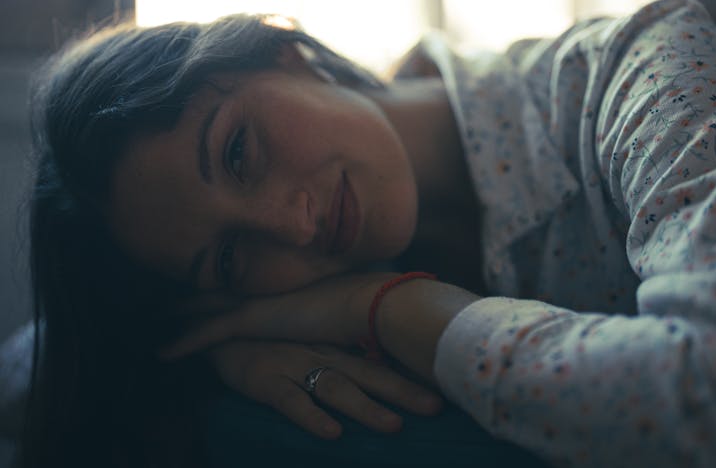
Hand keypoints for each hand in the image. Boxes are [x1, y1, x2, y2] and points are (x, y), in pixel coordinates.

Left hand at [164, 272, 478, 382]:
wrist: (374, 304)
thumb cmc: (372, 307)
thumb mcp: (351, 307)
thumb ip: (342, 310)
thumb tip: (355, 313)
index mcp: (290, 286)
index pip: (251, 281)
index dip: (229, 281)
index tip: (211, 280)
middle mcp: (270, 289)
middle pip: (222, 287)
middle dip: (195, 289)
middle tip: (167, 290)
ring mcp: (260, 302)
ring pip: (206, 305)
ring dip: (179, 311)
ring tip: (154, 313)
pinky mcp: (254, 321)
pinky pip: (207, 334)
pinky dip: (184, 342)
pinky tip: (162, 354)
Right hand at [208, 340, 441, 438]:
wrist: (221, 331)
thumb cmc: (271, 342)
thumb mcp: (310, 347)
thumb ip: (341, 360)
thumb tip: (378, 378)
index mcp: (336, 349)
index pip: (380, 363)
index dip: (411, 376)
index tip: (444, 388)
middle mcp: (322, 355)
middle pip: (369, 375)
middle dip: (403, 392)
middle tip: (436, 407)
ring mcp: (295, 365)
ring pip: (336, 388)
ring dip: (366, 408)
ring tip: (394, 427)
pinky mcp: (267, 380)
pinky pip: (292, 401)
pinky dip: (313, 417)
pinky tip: (333, 434)